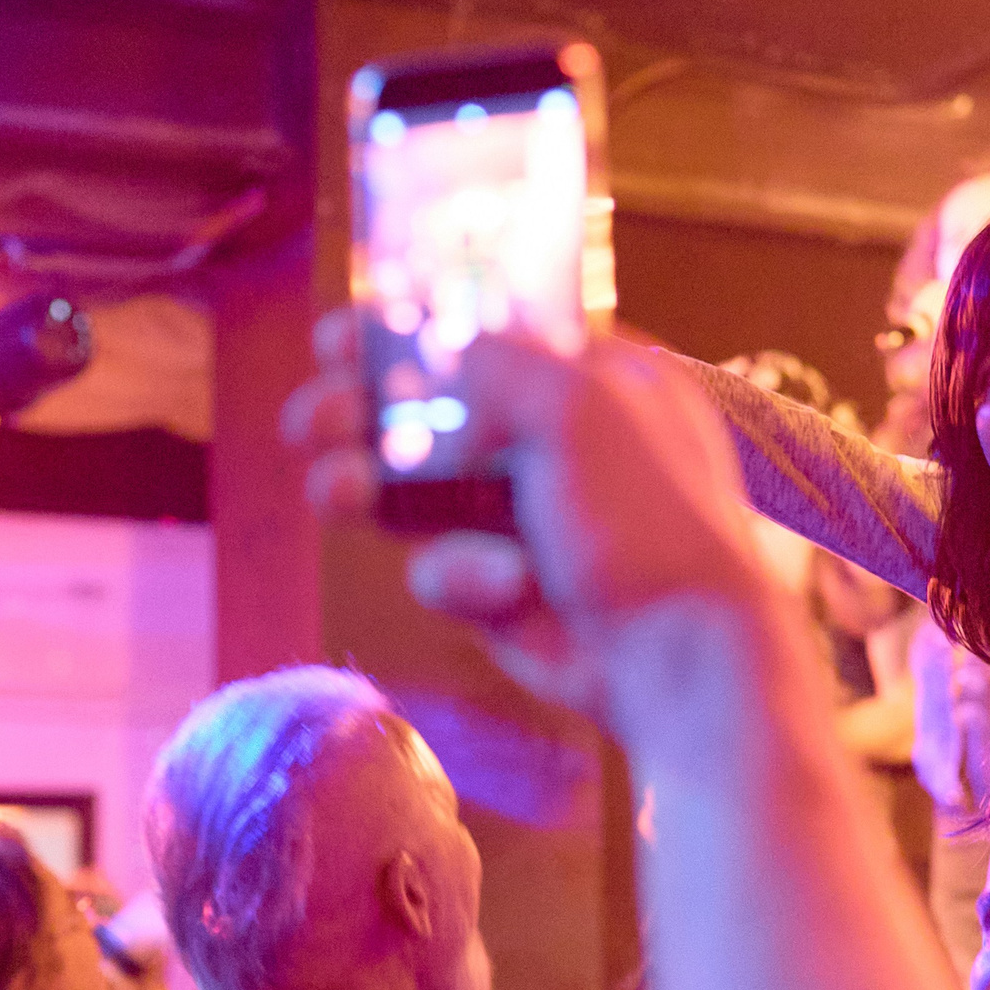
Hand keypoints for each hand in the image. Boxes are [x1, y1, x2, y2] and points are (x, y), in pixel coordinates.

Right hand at [285, 313, 765, 713]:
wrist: (677, 654)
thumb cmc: (645, 517)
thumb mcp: (577, 404)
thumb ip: (496, 358)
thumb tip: (438, 342)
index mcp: (594, 380)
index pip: (486, 337)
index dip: (408, 334)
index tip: (342, 338)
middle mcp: (559, 443)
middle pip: (431, 416)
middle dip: (362, 416)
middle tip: (313, 422)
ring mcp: (528, 520)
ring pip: (416, 494)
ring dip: (367, 488)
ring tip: (335, 491)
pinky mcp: (503, 591)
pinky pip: (443, 569)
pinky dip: (464, 577)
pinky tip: (503, 587)